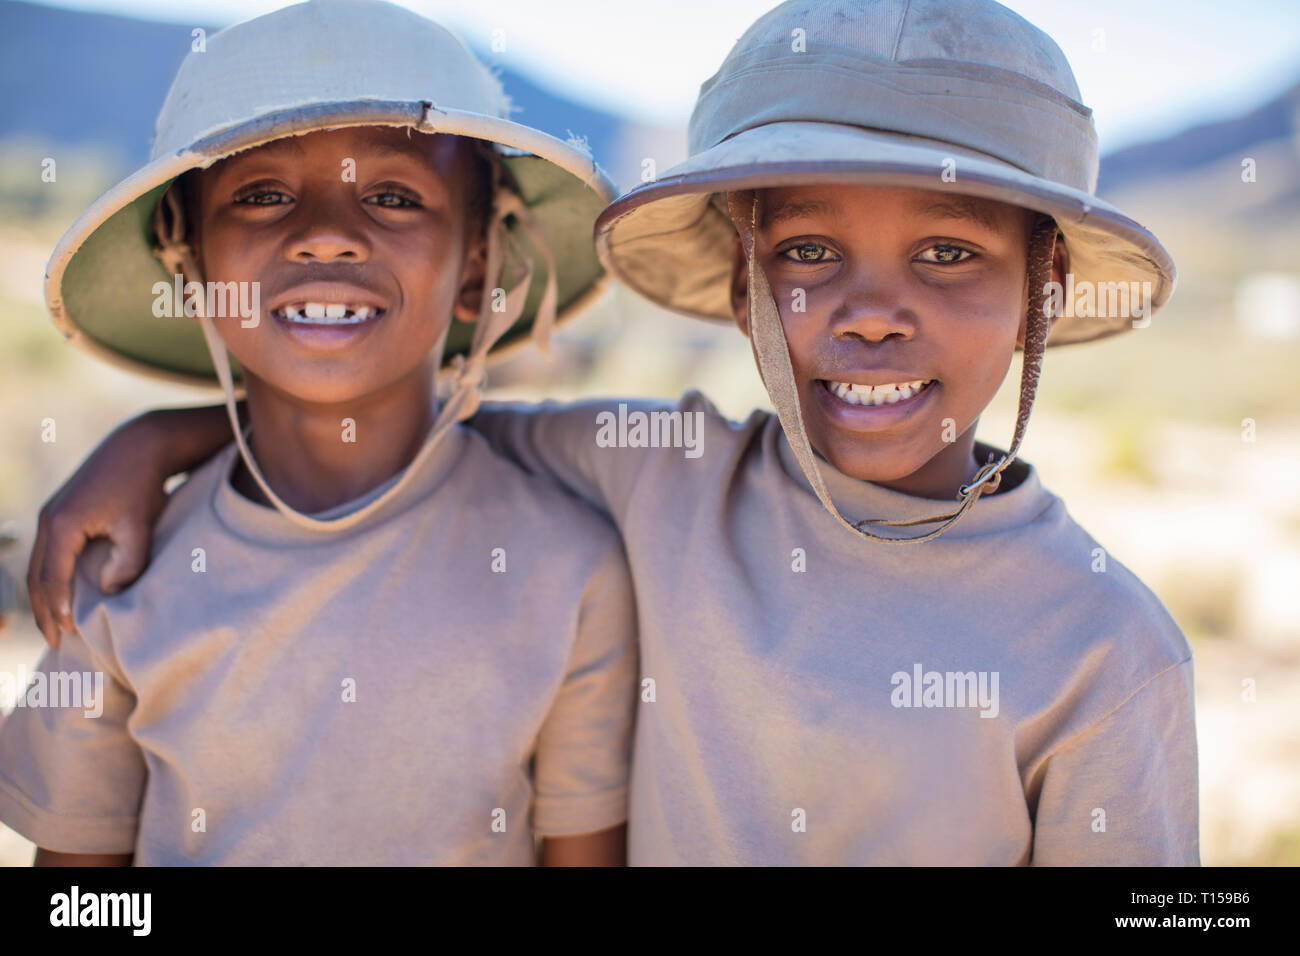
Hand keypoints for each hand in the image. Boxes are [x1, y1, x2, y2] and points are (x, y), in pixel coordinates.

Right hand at [26, 416, 168, 648]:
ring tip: (54, 626)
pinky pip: (46, 554)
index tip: (68, 634)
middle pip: (36, 576)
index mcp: (63, 524)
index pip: (53, 577)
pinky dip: (48, 578)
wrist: (138, 447)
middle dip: (43, 611)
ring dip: (42, 597)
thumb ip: (127, 562)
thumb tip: (108, 591)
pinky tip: (59, 596)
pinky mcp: (59, 513)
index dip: (58, 608)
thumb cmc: (142, 487)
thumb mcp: (139, 526)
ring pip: (37, 566)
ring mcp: (50, 515)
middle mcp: (49, 519)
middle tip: (56, 642)